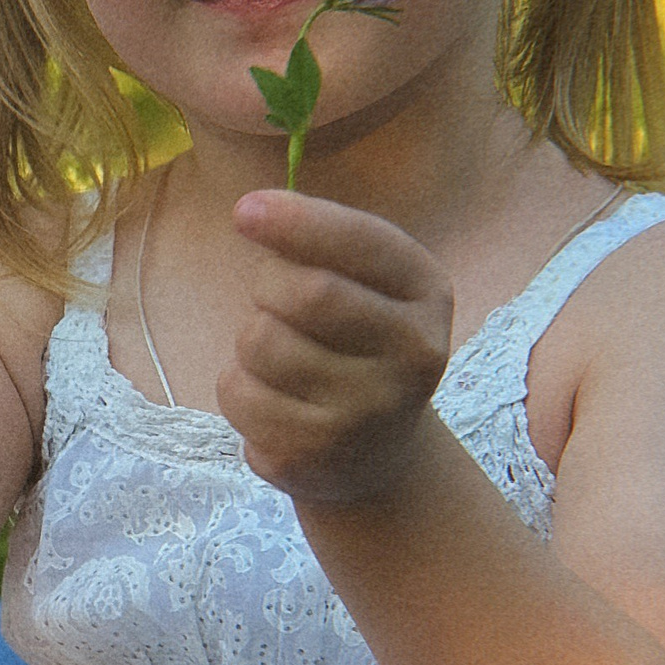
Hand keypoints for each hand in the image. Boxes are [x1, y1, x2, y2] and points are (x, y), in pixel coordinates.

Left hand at [216, 189, 453, 507]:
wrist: (377, 454)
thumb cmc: (356, 343)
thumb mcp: (366, 284)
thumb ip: (324, 244)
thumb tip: (252, 211)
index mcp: (427, 293)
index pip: (361, 242)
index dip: (296, 221)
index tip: (244, 210)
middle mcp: (413, 353)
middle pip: (305, 292)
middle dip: (266, 285)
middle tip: (271, 301)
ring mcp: (368, 409)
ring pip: (260, 341)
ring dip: (249, 340)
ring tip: (281, 359)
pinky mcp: (316, 451)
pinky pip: (238, 391)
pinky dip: (237, 386)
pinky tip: (272, 400)